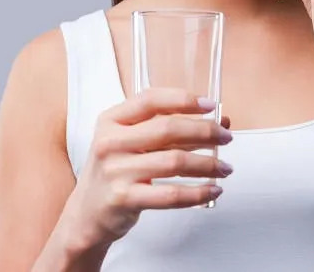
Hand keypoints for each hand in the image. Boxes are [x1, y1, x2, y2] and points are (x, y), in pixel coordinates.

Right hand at [61, 88, 232, 248]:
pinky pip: (171, 195)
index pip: (150, 100)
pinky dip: (198, 193)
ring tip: (225, 167)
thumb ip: (167, 130)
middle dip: (204, 132)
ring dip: (208, 164)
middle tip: (226, 137)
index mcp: (110, 120)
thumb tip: (218, 121)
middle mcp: (110, 142)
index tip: (210, 105)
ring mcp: (115, 171)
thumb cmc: (115, 172)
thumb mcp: (129, 143)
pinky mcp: (124, 198)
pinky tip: (212, 190)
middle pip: (167, 129)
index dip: (183, 100)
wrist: (87, 214)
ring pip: (174, 162)